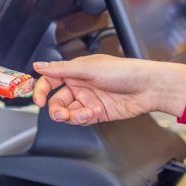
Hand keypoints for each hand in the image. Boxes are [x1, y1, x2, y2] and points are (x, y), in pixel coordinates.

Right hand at [31, 55, 185, 126]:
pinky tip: (93, 113)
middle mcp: (80, 86)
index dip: (42, 90)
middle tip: (60, 113)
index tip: (38, 100)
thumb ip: (61, 69)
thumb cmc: (124, 71)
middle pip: (57, 101)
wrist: (147, 87)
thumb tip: (39, 66)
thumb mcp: (89, 68)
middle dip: (56, 109)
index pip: (51, 81)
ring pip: (69, 112)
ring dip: (72, 115)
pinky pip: (82, 119)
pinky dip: (84, 118)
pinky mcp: (98, 113)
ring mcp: (89, 100)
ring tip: (83, 114)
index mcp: (75, 71)